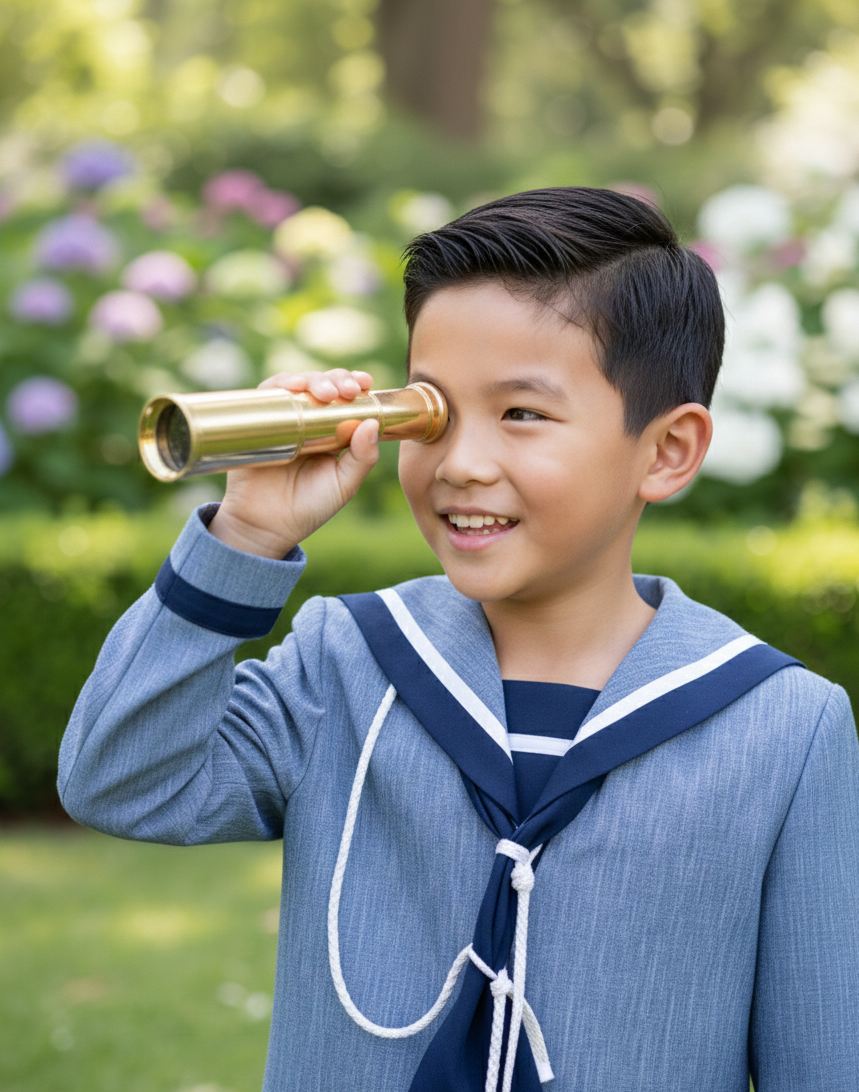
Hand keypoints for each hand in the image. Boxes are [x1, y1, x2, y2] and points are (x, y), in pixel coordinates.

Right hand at [208, 369, 378, 557]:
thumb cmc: (308, 508)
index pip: (344, 400)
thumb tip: (372, 422)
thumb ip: (363, 458)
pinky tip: (294, 387)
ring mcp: (281, 420)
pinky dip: (280, 385)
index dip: (354, 384)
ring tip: (326, 393)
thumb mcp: (344, 485)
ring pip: (296, 385)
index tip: (365, 383)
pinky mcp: (256, 422)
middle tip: (348, 389)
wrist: (265, 527)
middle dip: (337, 379)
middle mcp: (305, 422)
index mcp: (330, 433)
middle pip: (322, 386)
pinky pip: (267, 396)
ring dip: (313, 380)